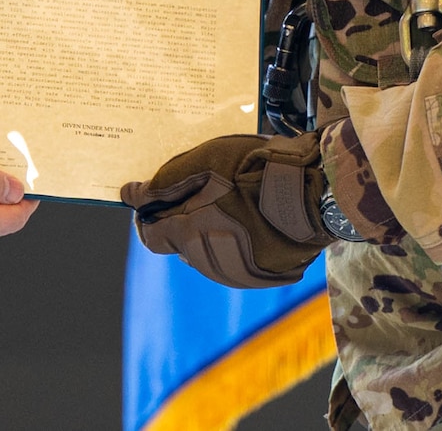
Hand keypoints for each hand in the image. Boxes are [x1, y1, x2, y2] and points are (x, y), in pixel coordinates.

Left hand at [120, 130, 330, 287]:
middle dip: (183, 219)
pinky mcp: (262, 276)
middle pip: (181, 244)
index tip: (158, 196)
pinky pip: (236, 258)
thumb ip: (161, 184)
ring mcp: (237, 273)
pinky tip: (253, 216)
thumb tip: (128, 195)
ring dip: (211, 230)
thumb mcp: (201, 165)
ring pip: (209, 251)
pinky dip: (237, 240)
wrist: (313, 192)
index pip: (150, 236)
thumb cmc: (253, 171)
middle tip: (204, 189)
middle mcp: (208, 262)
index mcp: (187, 237)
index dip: (149, 214)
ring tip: (234, 200)